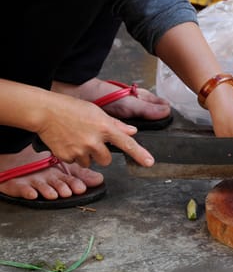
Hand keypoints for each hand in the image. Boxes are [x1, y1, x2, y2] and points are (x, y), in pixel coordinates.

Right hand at [37, 94, 153, 167]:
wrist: (44, 111)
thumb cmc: (71, 108)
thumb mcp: (96, 112)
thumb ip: (116, 124)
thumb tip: (132, 131)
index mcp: (104, 127)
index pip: (127, 143)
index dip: (140, 154)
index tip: (149, 163)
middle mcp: (94, 141)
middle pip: (106, 160)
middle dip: (101, 154)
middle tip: (91, 141)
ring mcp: (80, 150)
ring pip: (90, 162)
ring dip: (86, 155)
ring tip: (76, 139)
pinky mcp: (67, 156)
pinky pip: (75, 162)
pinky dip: (73, 155)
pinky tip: (67, 142)